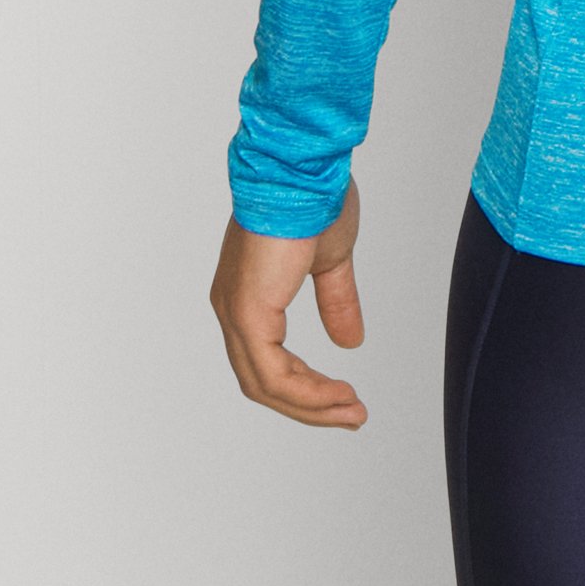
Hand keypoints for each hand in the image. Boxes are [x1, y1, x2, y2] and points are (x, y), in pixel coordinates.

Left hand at [209, 177, 368, 428]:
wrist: (303, 170)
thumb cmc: (314, 198)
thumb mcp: (331, 260)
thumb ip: (335, 301)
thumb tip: (349, 342)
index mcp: (249, 293)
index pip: (268, 360)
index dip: (305, 386)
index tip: (344, 398)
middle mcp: (232, 308)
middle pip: (263, 381)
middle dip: (310, 405)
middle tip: (351, 416)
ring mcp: (235, 312)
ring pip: (265, 385)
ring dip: (312, 405)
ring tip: (351, 411)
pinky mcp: (248, 314)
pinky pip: (272, 374)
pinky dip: (306, 392)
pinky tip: (337, 394)